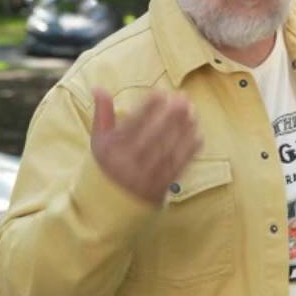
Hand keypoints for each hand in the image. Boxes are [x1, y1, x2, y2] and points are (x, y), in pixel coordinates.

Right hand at [90, 88, 202, 204]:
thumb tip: (98, 87)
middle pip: (153, 136)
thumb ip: (102, 114)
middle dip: (170, 115)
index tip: (161, 92)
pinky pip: (177, 167)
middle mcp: (127, 164)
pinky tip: (197, 134)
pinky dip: (189, 151)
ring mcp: (145, 177)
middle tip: (183, 98)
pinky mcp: (159, 188)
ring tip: (193, 112)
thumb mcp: (98, 142)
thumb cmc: (105, 166)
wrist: (105, 208)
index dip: (147, 107)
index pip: (132, 125)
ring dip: (183, 129)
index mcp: (111, 150)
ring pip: (168, 150)